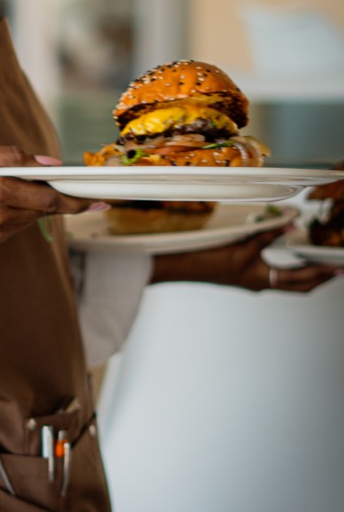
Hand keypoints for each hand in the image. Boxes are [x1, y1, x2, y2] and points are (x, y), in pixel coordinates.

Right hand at [0, 142, 93, 283]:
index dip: (76, 199)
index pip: (47, 199)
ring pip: (31, 218)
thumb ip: (11, 156)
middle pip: (44, 210)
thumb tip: (46, 163)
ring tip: (27, 187)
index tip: (98, 198)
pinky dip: (19, 211)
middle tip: (78, 190)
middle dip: (60, 199)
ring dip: (36, 203)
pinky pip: (16, 225)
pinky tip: (5, 199)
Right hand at [150, 227, 338, 293]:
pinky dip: (288, 270)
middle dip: (319, 278)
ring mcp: (252, 282)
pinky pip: (274, 276)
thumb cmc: (207, 258)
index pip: (302, 279)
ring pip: (288, 283)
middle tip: (336, 270)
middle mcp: (260, 284)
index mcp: (262, 279)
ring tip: (320, 265)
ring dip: (305, 276)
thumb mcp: (241, 242)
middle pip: (299, 286)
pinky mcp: (244, 277)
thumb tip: (292, 225)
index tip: (338, 269)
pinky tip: (290, 259)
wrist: (183, 267)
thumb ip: (267, 233)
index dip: (322, 273)